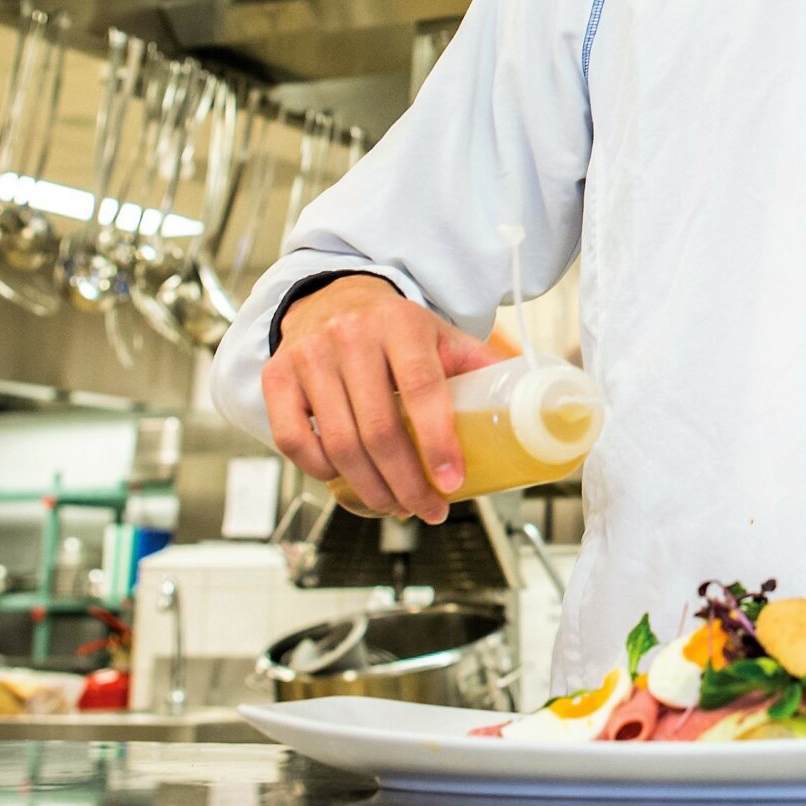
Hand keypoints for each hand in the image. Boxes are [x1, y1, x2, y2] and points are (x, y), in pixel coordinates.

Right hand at [261, 275, 501, 520]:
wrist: (333, 297)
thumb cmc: (394, 328)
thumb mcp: (439, 335)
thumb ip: (478, 366)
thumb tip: (528, 403)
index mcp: (401, 325)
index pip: (421, 389)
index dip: (437, 441)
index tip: (451, 482)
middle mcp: (350, 337)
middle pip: (378, 429)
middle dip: (406, 483)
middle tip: (428, 509)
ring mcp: (309, 357)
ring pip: (339, 443)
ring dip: (371, 488)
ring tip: (396, 505)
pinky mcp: (277, 377)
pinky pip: (294, 441)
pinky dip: (321, 471)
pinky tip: (346, 480)